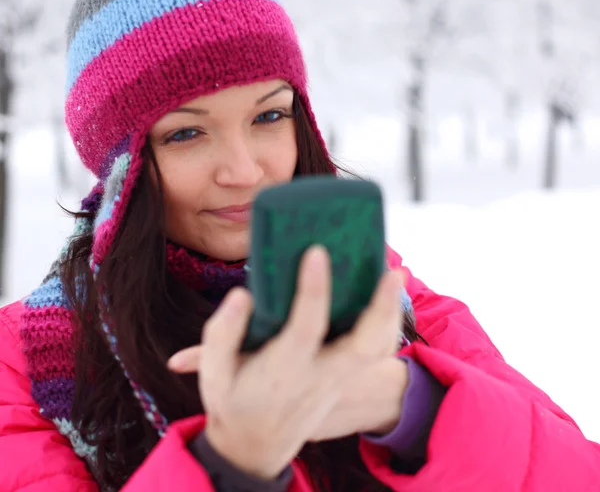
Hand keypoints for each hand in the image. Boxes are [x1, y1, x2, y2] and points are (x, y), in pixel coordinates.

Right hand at [168, 246, 403, 479]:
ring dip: (390, 312)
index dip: (313, 290)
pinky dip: (387, 322)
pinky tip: (385, 295)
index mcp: (285, 370)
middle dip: (381, 308)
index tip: (316, 252)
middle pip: (364, 345)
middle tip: (392, 271)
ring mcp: (337, 379)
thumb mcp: (214, 375)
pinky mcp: (344, 378)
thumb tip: (242, 294)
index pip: (306, 327)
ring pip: (377, 349)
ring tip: (393, 272)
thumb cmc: (232, 403)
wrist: (254, 447)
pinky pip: (376, 352)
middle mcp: (320, 375)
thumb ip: (222, 334)